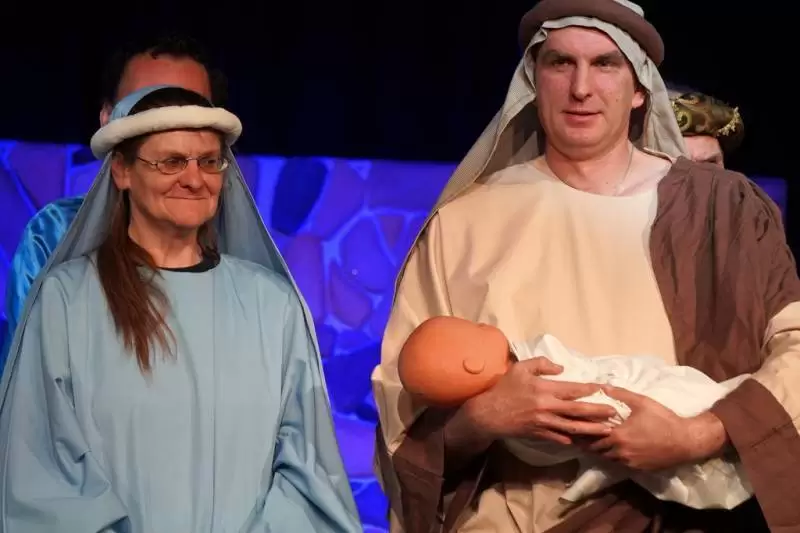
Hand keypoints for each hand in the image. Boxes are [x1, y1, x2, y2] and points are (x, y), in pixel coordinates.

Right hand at [465, 357, 616, 444]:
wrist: (488, 413)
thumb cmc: (504, 388)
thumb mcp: (520, 368)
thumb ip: (541, 364)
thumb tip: (561, 368)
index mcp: (544, 388)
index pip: (573, 389)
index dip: (590, 390)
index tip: (604, 389)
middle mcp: (547, 406)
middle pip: (578, 410)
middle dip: (598, 412)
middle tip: (615, 413)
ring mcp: (544, 422)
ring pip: (573, 427)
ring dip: (592, 430)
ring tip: (607, 431)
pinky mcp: (539, 433)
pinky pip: (559, 438)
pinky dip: (572, 440)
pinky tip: (584, 442)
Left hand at [587, 386, 728, 470]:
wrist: (686, 441)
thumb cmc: (663, 419)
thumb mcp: (641, 401)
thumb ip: (620, 393)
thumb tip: (602, 386)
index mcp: (618, 435)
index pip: (592, 437)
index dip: (581, 433)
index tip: (573, 428)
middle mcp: (620, 451)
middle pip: (597, 450)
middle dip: (587, 443)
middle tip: (578, 436)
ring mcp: (629, 462)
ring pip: (607, 458)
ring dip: (600, 451)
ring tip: (593, 443)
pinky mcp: (638, 468)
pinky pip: (620, 463)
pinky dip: (613, 457)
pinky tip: (612, 450)